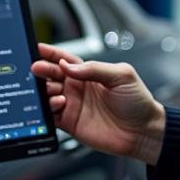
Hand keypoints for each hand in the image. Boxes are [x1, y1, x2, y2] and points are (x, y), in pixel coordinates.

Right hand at [31, 43, 166, 164]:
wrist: (143, 131)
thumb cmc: (137, 102)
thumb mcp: (121, 75)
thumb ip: (95, 68)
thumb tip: (69, 66)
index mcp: (89, 73)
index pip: (65, 60)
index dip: (51, 54)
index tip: (38, 48)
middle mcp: (78, 88)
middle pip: (53, 75)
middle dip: (42, 70)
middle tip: (36, 68)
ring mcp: (73, 106)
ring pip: (48, 95)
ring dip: (45, 90)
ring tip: (51, 90)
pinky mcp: (71, 124)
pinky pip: (52, 116)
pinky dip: (49, 109)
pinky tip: (58, 103)